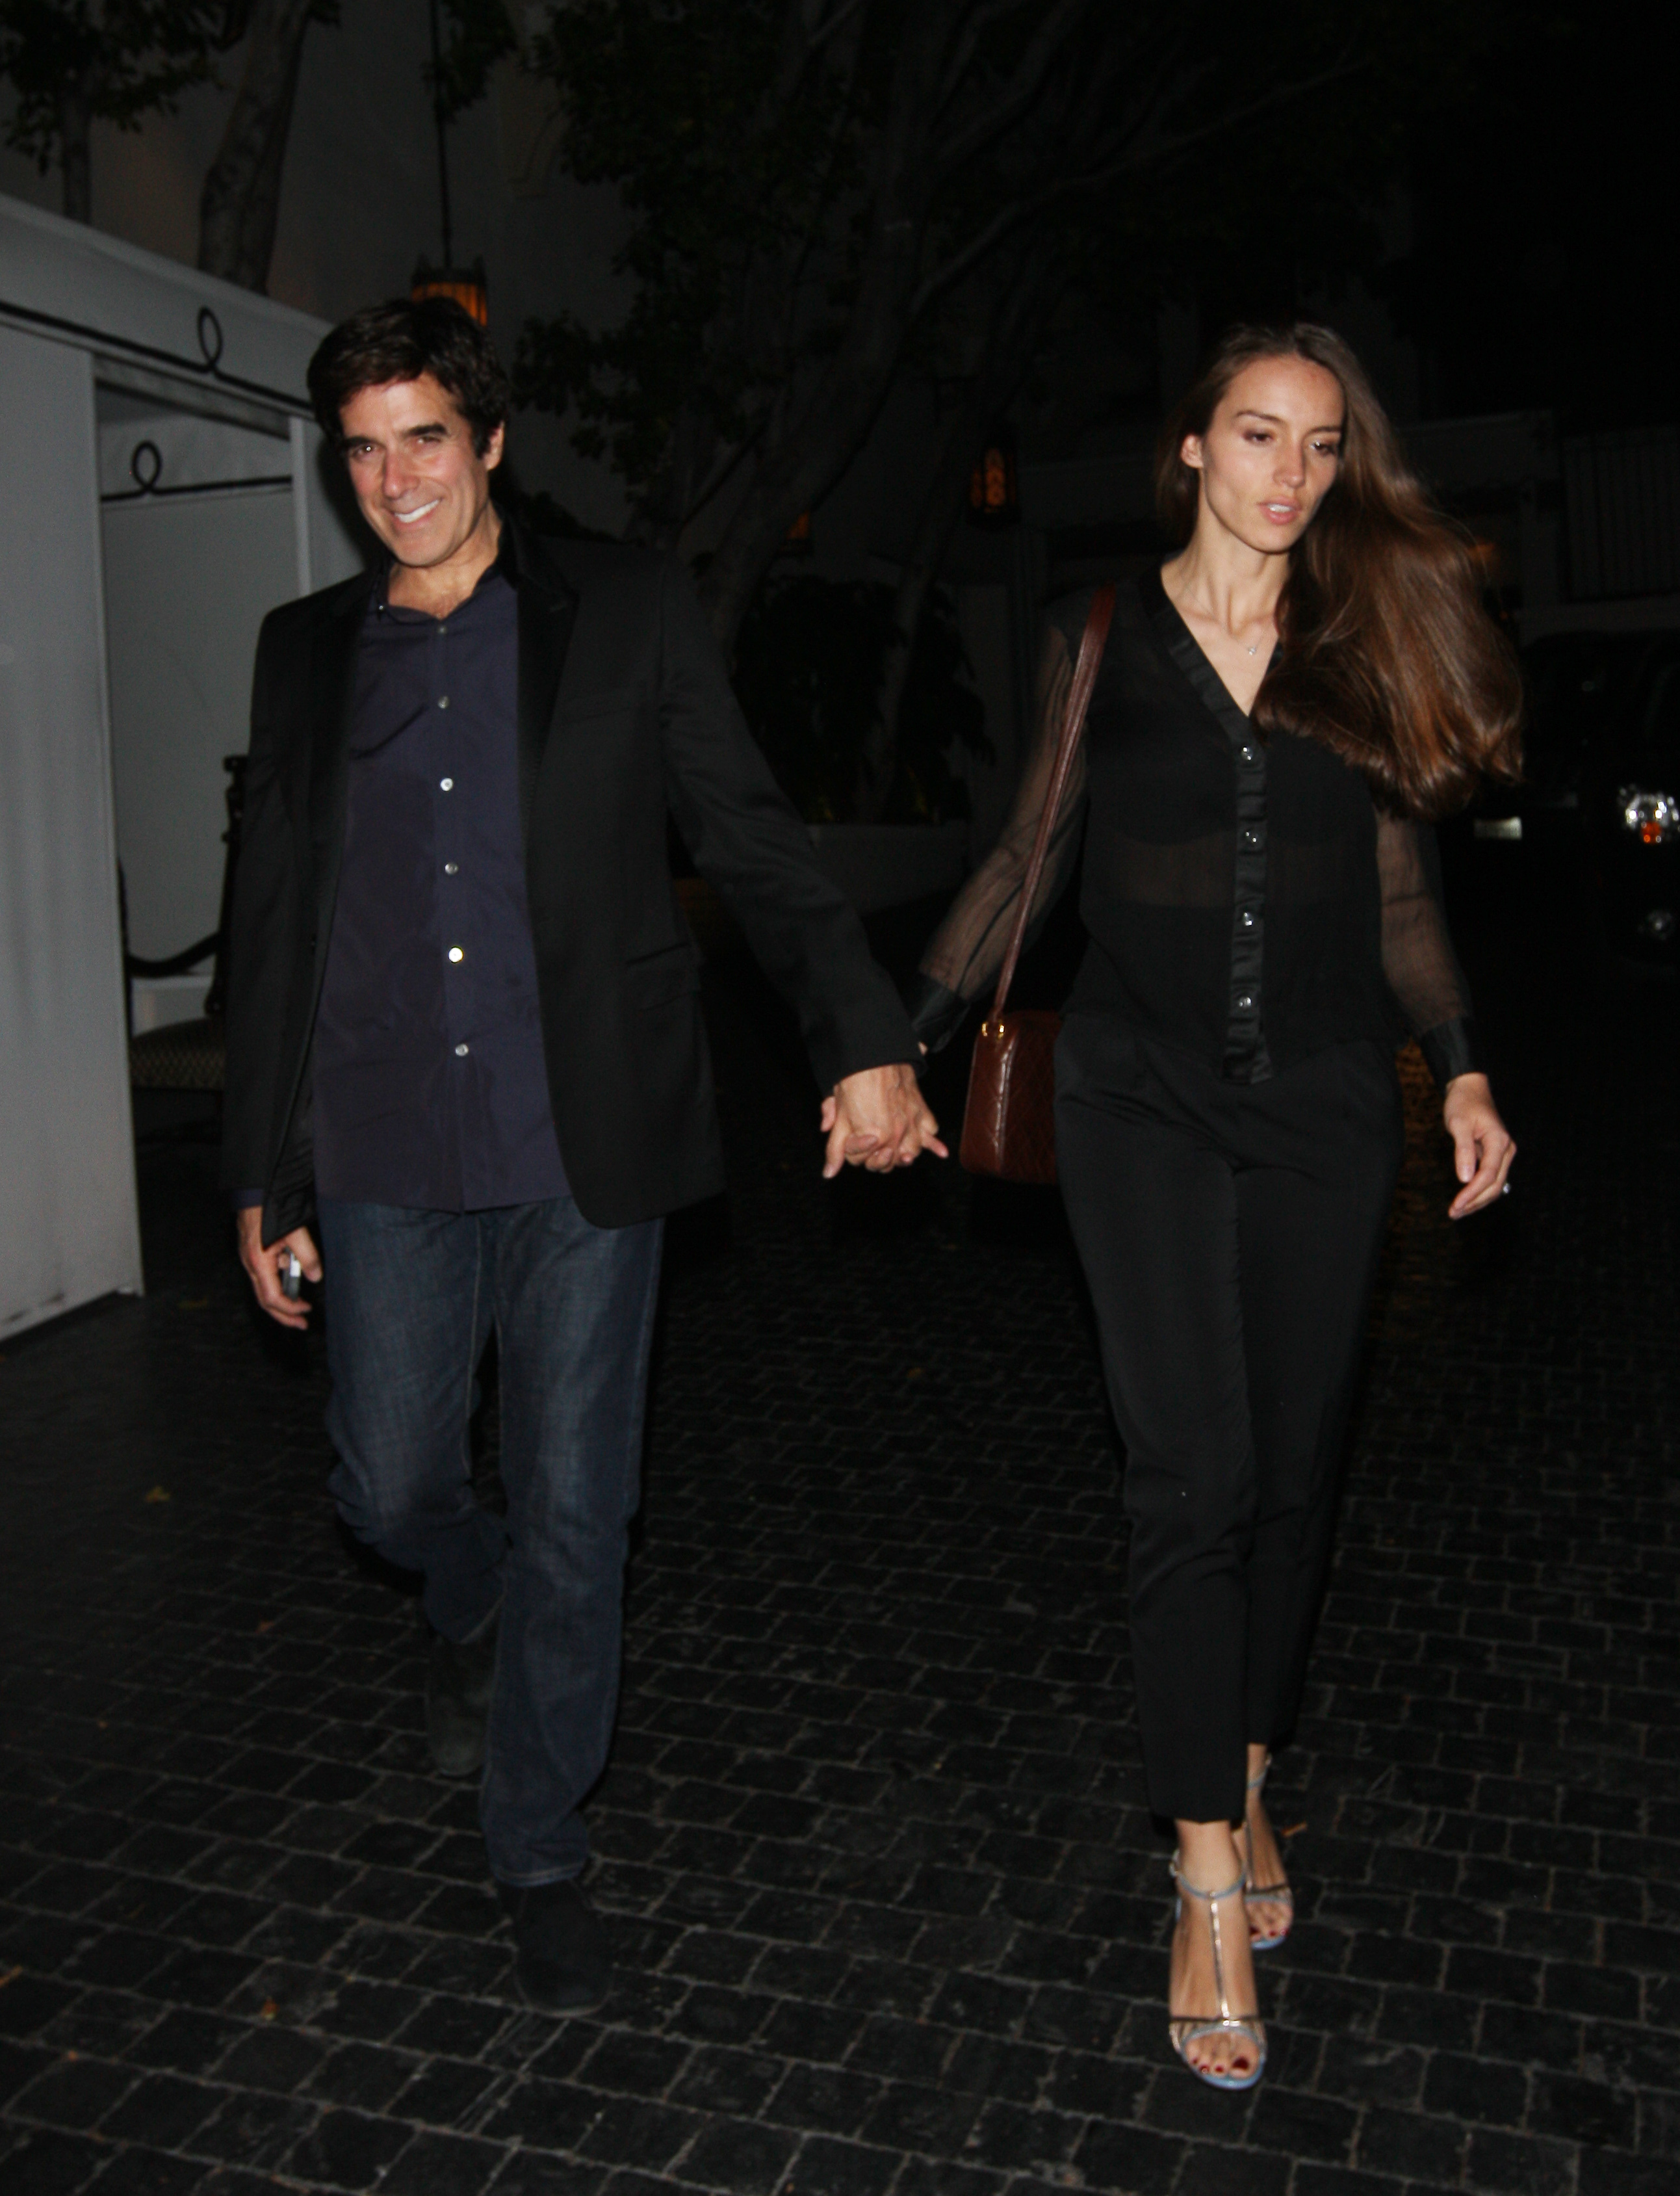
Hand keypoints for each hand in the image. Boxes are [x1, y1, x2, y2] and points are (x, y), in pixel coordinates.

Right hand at [237, 1207, 321, 1329]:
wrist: (254, 1189)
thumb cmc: (270, 1208)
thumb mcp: (296, 1232)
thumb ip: (307, 1256)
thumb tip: (315, 1277)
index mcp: (258, 1263)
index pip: (272, 1298)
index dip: (290, 1309)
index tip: (306, 1311)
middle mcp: (250, 1264)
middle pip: (265, 1300)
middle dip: (284, 1314)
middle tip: (302, 1323)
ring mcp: (250, 1259)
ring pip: (264, 1288)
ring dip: (282, 1299)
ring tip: (301, 1303)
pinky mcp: (253, 1252)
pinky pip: (264, 1275)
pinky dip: (279, 1282)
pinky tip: (293, 1274)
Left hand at [820, 1062, 947, 1177]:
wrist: (874, 1055)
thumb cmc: (854, 1083)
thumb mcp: (840, 1116)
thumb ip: (835, 1148)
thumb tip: (828, 1173)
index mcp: (874, 1139)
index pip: (860, 1161)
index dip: (851, 1151)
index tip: (849, 1137)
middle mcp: (896, 1135)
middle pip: (886, 1163)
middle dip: (876, 1157)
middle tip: (870, 1145)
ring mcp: (911, 1124)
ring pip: (911, 1153)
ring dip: (903, 1155)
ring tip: (897, 1152)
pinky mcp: (921, 1112)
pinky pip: (931, 1133)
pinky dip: (934, 1143)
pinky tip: (941, 1152)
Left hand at [1442, 1072, 1515, 1218]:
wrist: (1470, 1089)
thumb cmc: (1463, 1104)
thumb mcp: (1458, 1124)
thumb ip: (1463, 1150)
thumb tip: (1464, 1178)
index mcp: (1499, 1142)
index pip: (1488, 1175)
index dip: (1472, 1194)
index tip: (1456, 1206)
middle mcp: (1506, 1150)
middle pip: (1495, 1185)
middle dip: (1475, 1202)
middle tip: (1453, 1213)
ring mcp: (1503, 1154)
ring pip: (1495, 1185)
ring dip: (1477, 1200)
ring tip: (1457, 1211)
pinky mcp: (1496, 1155)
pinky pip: (1490, 1178)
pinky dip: (1478, 1191)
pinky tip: (1464, 1200)